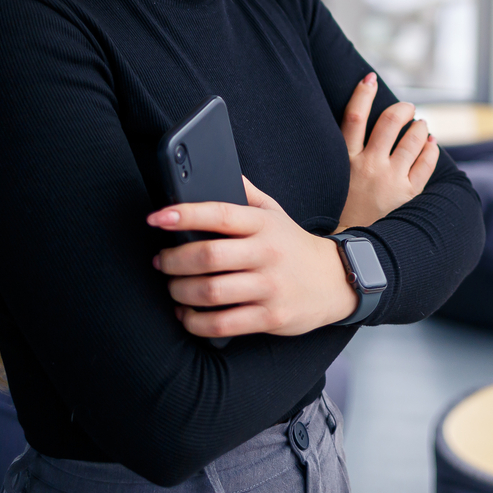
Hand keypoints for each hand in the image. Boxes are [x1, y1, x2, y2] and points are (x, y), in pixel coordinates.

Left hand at [147, 177, 356, 338]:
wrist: (335, 281)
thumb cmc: (293, 245)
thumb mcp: (275, 213)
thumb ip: (246, 193)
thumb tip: (217, 169)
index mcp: (264, 224)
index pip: (219, 213)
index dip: (184, 214)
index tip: (157, 218)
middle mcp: (267, 253)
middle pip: (208, 256)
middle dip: (173, 260)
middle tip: (161, 261)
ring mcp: (270, 287)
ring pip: (211, 292)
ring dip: (180, 291)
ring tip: (172, 287)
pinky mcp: (271, 317)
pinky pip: (223, 324)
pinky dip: (195, 322)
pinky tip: (187, 314)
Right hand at [336, 73, 438, 231]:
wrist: (353, 249)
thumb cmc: (343, 212)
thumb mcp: (335, 182)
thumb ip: (346, 156)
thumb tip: (358, 128)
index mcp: (347, 162)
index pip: (354, 118)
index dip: (362, 94)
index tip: (369, 78)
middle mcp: (370, 166)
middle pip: (389, 122)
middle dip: (402, 108)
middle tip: (407, 107)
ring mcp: (391, 179)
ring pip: (412, 139)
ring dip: (419, 126)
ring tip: (420, 124)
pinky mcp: (408, 193)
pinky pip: (426, 163)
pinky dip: (431, 149)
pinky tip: (431, 143)